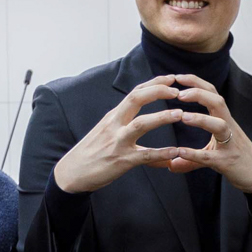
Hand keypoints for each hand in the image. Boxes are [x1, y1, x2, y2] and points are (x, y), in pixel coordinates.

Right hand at [49, 77, 222, 193]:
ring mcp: (117, 142)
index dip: (154, 83)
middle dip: (157, 91)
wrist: (72, 173)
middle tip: (177, 90)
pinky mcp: (122, 160)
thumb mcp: (106, 134)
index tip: (171, 78)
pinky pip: (145, 155)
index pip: (134, 93)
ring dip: (161, 117)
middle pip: (136, 99)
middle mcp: (114, 124)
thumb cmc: (91, 153)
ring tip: (179, 114)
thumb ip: (126, 128)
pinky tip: (176, 151)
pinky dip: (162, 153)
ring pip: (141, 124)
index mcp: (113, 116)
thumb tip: (143, 125)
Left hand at [173, 82, 251, 193]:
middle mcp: (229, 127)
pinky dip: (194, 153)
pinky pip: (210, 156)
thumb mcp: (214, 153)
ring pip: (219, 125)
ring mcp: (230, 144)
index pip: (212, 94)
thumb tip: (171, 162)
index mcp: (225, 120)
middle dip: (198, 94)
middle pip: (218, 102)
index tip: (177, 77)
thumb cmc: (239, 159)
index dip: (196, 83)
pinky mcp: (227, 162)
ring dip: (200, 119)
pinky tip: (180, 152)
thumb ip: (192, 157)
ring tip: (182, 117)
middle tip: (178, 94)